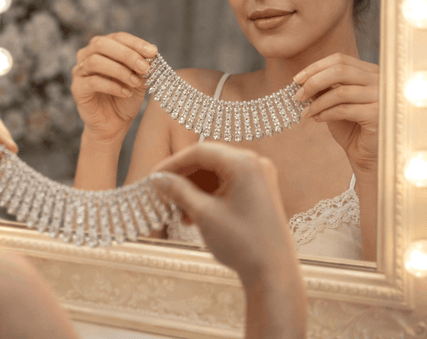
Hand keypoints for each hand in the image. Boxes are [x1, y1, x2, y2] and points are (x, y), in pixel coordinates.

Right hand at [71, 32, 156, 140]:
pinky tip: (126, 93)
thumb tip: (152, 54)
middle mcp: (87, 55)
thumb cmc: (125, 98)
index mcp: (104, 48)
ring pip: (95, 61)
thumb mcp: (140, 80)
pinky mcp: (77, 88)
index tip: (153, 52)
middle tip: (145, 67)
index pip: (118, 37)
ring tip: (136, 82)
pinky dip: (112, 86)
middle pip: (102, 44)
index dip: (136, 43)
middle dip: (126, 54)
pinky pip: (92, 82)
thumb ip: (144, 67)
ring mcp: (79, 71)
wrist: (114, 124)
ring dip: (119, 70)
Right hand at [151, 142, 296, 284]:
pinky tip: (193, 213)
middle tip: (163, 192)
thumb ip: (178, 191)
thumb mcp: (204, 214)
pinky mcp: (259, 192)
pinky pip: (227, 184)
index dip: (173, 163)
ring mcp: (259, 178)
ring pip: (216, 173)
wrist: (273, 274)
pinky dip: (208, 195)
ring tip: (179, 210)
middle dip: (184, 177)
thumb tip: (158, 179)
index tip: (154, 177)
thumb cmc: (243, 243)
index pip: (200, 152)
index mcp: (244, 163)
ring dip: (194, 188)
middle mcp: (255, 164)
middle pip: (209, 160)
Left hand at [293, 53, 378, 180]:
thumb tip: (302, 79)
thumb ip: (325, 88)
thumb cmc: (351, 127)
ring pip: (340, 91)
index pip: (340, 59)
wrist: (367, 155)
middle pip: (339, 70)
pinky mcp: (378, 115)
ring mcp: (382, 96)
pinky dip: (325, 113)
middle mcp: (381, 80)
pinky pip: (344, 109)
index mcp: (371, 72)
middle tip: (298, 96)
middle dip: (313, 82)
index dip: (315, 68)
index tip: (296, 80)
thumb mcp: (335, 102)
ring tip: (306, 113)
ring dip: (317, 102)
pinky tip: (317, 119)